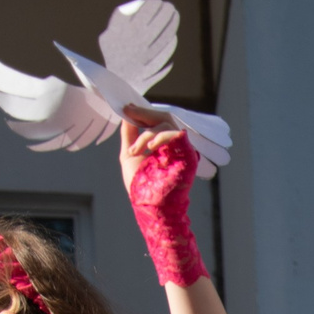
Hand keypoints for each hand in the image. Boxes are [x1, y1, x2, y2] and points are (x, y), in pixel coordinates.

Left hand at [122, 116, 206, 287]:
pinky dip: (160, 137)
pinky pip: (176, 135)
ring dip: (147, 133)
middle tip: (129, 111)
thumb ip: (129, 134)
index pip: (155, 120)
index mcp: (161, 144)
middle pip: (163, 117)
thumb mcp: (129, 154)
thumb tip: (126, 113)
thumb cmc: (140, 186)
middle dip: (144, 113)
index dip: (142, 112)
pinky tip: (149, 147)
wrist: (150, 206)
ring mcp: (181, 149)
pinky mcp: (188, 155)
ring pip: (167, 124)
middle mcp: (173, 145)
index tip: (127, 107)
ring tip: (137, 149)